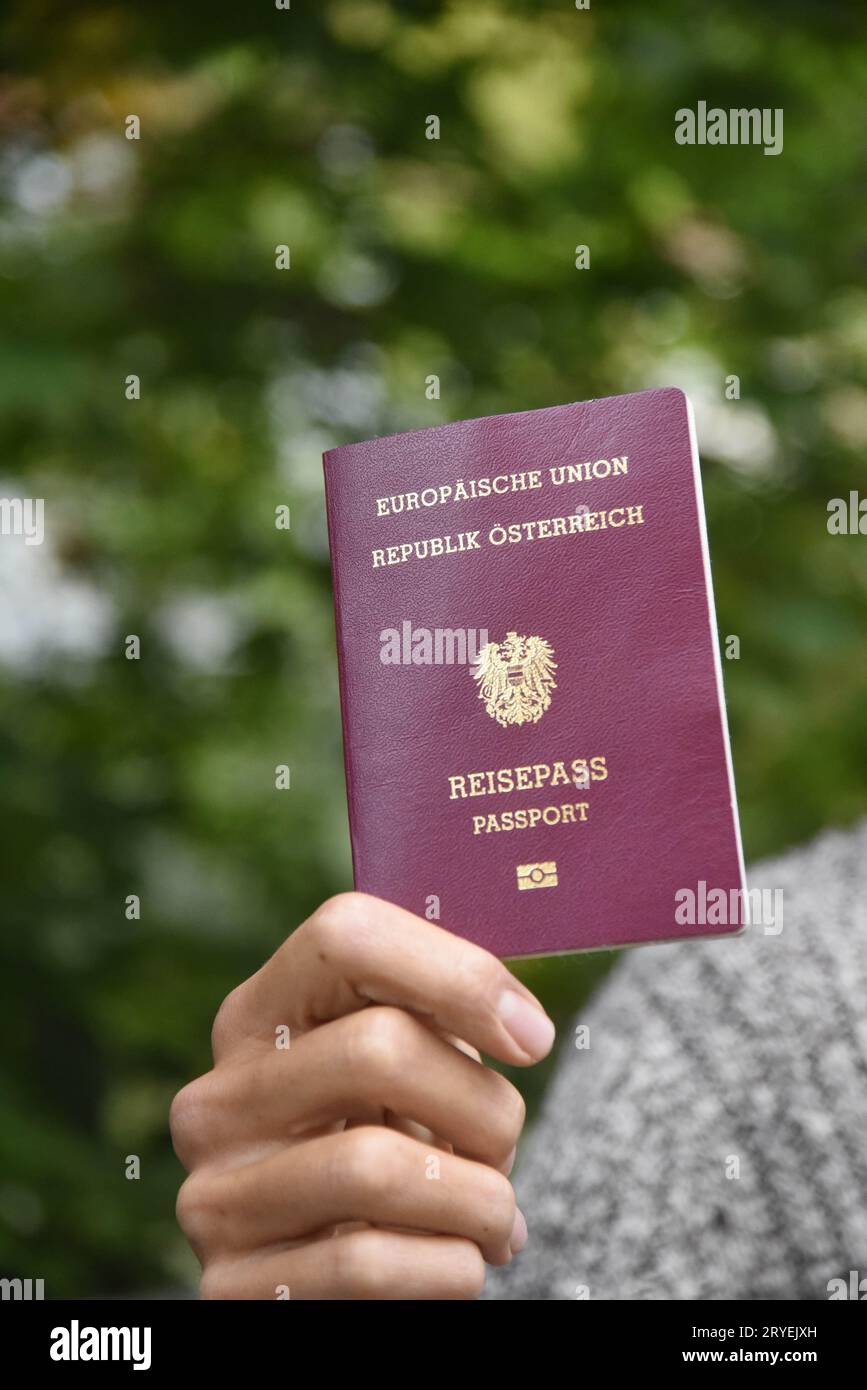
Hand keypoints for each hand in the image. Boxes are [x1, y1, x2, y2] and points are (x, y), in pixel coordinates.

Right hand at [170, 892, 555, 1298]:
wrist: (330, 1289)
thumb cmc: (389, 1153)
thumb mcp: (402, 1077)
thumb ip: (435, 1023)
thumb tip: (519, 1022)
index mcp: (261, 1015)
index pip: (345, 934)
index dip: (457, 973)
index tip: (531, 1036)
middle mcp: (219, 1095)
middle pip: (379, 1046)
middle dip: (483, 1106)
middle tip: (507, 1147)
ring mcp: (215, 1193)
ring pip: (376, 1165)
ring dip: (478, 1199)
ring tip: (496, 1217)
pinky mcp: (232, 1286)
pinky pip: (365, 1264)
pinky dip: (448, 1269)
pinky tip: (458, 1265)